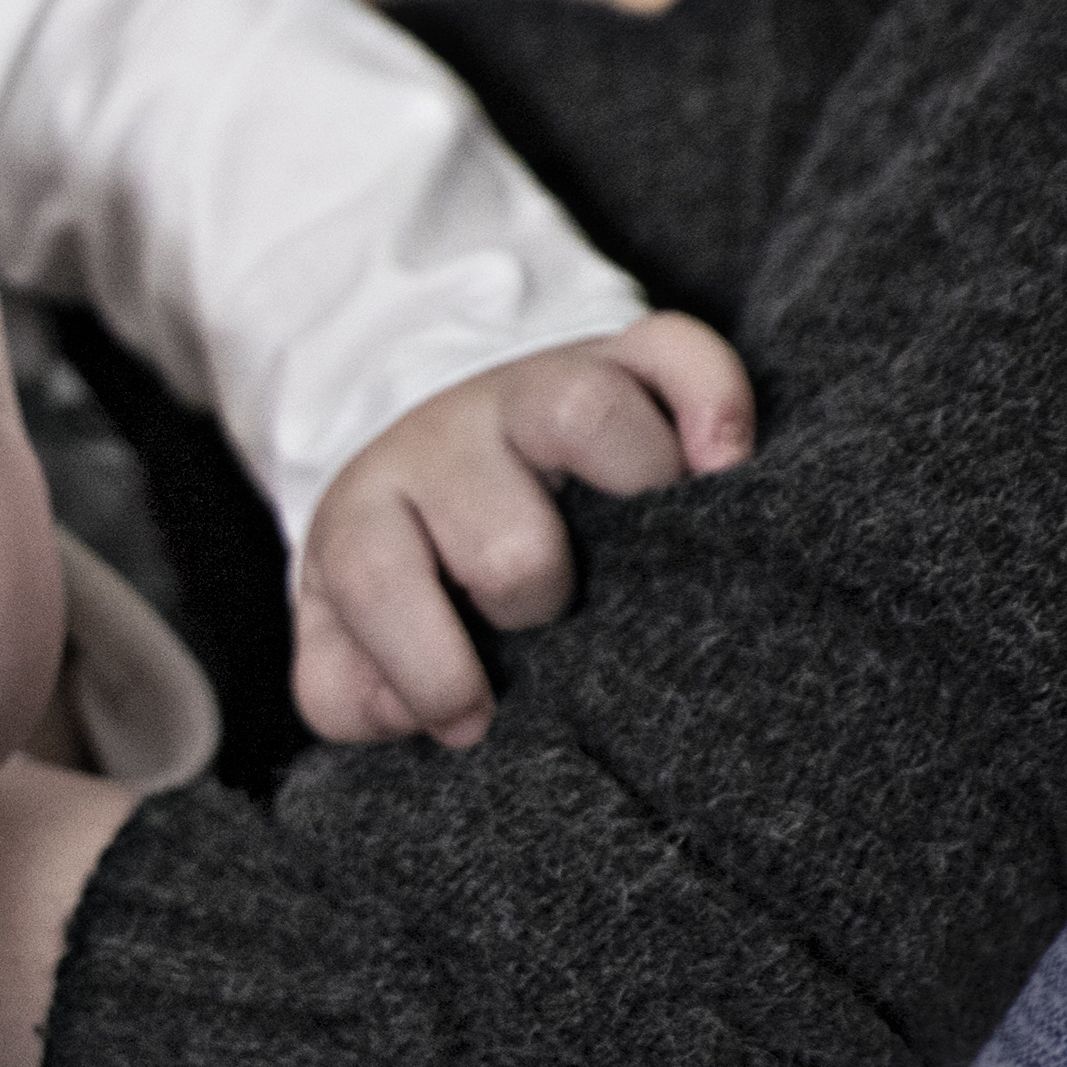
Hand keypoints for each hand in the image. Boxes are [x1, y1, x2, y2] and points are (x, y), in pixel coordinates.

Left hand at [294, 312, 752, 748]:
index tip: (471, 718)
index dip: (428, 667)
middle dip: (537, 604)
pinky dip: (713, 399)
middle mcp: (447, 440)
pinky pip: (674, 349)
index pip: (376, 579)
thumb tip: (421, 715)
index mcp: (367, 513)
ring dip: (632, 496)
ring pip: (583, 411)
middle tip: (552, 618)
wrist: (435, 445)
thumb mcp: (342, 634)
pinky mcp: (618, 357)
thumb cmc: (407, 566)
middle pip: (505, 537)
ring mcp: (534, 390)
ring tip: (658, 548)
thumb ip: (348, 694)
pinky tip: (725, 463)